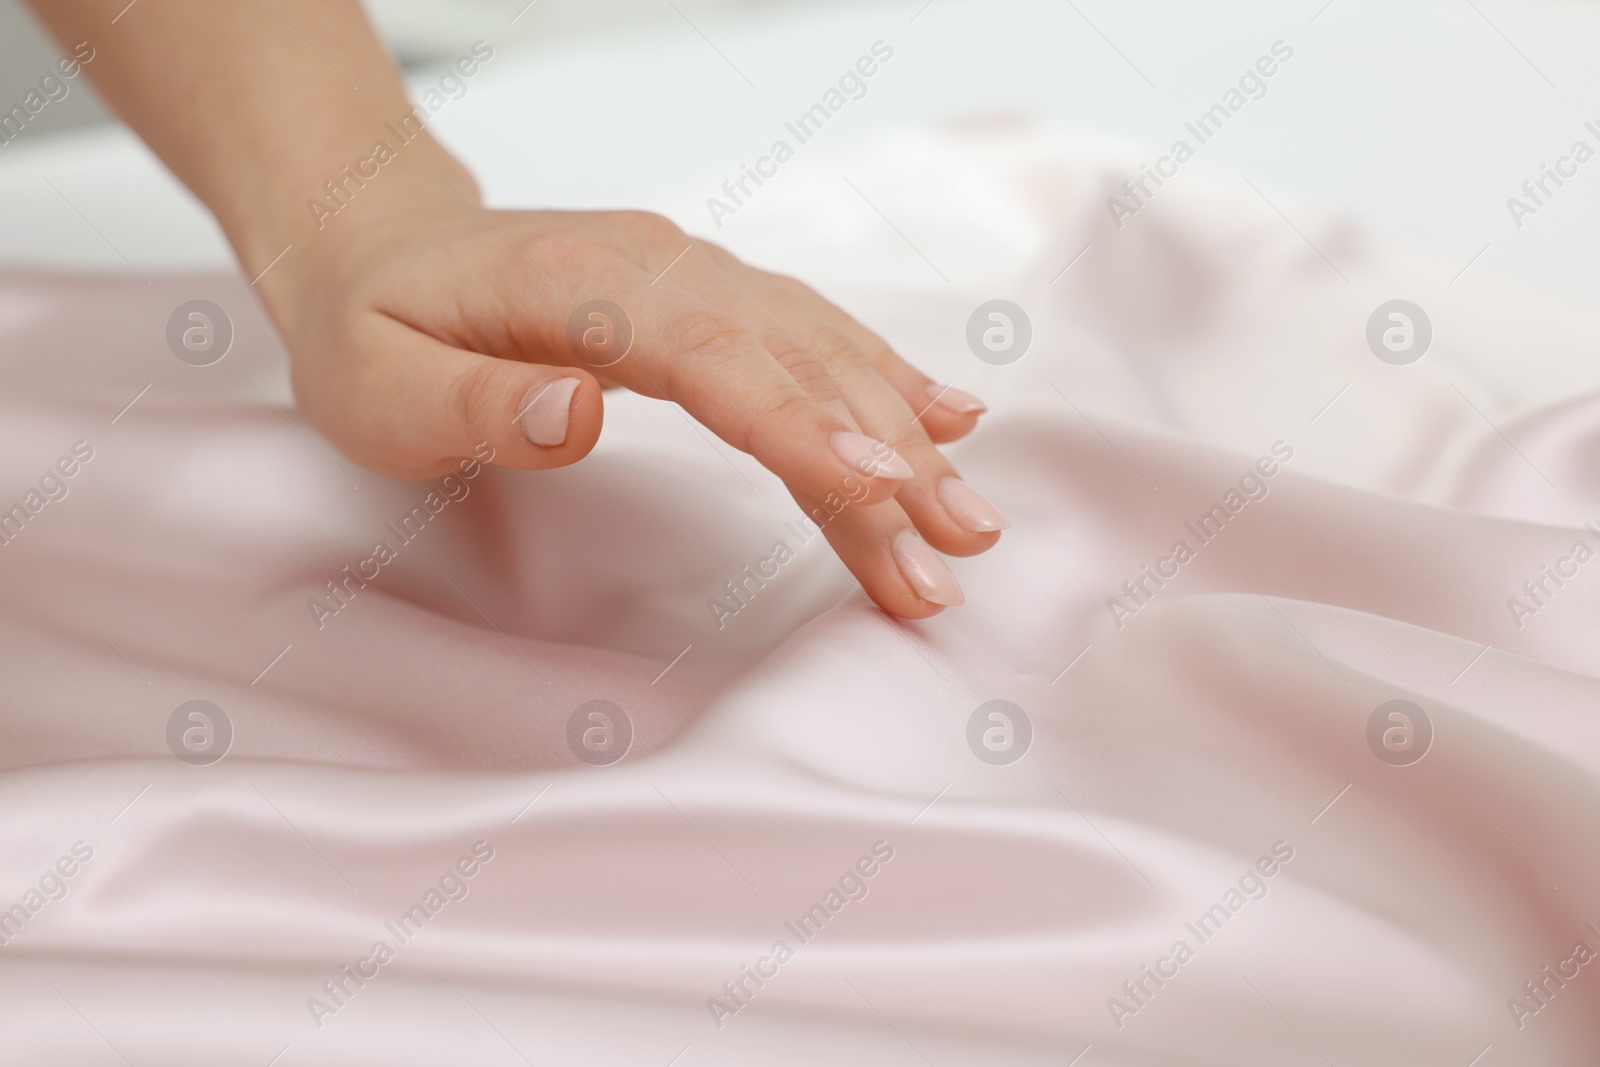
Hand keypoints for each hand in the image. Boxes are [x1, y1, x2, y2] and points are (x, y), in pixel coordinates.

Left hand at [263, 186, 1007, 618]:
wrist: (377, 240)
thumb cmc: (372, 328)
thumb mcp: (376, 387)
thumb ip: (474, 407)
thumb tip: (578, 414)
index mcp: (580, 288)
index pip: (712, 357)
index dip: (801, 420)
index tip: (883, 484)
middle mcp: (659, 268)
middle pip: (793, 360)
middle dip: (885, 456)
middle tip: (955, 550)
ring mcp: (693, 275)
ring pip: (820, 350)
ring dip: (902, 433)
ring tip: (967, 521)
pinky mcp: (709, 297)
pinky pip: (811, 334)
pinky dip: (884, 379)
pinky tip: (946, 418)